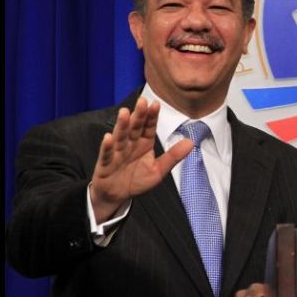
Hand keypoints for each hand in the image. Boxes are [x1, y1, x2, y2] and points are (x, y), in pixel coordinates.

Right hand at [90, 97, 192, 221]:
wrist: (116, 196)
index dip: (152, 116)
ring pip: (120, 136)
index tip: (156, 104)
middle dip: (138, 115)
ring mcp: (117, 153)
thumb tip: (191, 143)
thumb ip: (173, 156)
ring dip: (122, 125)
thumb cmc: (137, 180)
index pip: (148, 127)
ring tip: (125, 113)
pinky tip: (108, 137)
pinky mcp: (105, 164)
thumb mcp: (158, 170)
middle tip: (142, 101)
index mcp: (143, 143)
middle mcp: (130, 144)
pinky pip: (106, 154)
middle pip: (134, 127)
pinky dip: (107, 146)